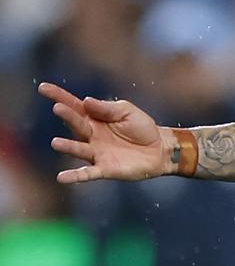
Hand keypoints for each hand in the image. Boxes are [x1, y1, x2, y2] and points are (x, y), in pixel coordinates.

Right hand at [38, 82, 172, 183]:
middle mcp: (90, 135)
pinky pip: (87, 173)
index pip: (74, 105)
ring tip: (55, 142)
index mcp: (95, 118)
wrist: (160, 149)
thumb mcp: (127, 111)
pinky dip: (75, 176)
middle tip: (59, 108)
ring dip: (67, 146)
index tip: (43, 87)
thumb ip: (107, 108)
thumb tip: (86, 101)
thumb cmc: (142, 128)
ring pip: (78, 149)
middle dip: (67, 116)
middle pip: (76, 124)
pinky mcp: (104, 168)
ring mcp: (96, 153)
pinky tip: (61, 178)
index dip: (59, 96)